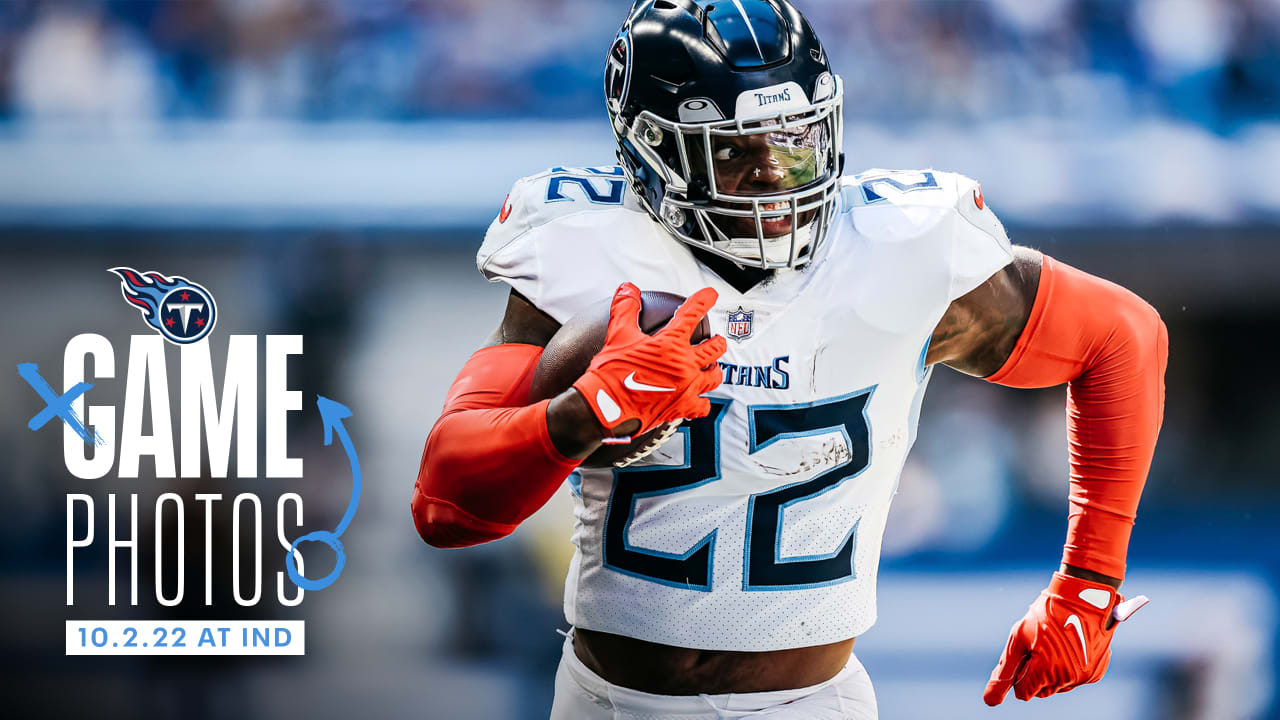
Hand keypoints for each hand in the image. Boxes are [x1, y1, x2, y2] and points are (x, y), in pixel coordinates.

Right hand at [572, 283, 725, 436]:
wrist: (606, 407)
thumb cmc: (612, 373)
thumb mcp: (618, 335)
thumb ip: (625, 308)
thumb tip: (627, 290)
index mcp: (670, 343)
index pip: (693, 313)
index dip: (704, 300)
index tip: (710, 295)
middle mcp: (684, 365)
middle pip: (714, 348)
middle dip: (717, 341)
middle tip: (717, 339)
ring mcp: (686, 387)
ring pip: (714, 377)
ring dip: (715, 370)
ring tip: (713, 368)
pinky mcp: (681, 407)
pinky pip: (702, 406)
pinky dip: (703, 402)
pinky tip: (701, 400)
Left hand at [983, 572, 1148, 704]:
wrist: (1084, 596)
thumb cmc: (1046, 614)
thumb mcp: (1018, 639)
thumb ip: (1004, 672)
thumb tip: (989, 701)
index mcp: (1046, 672)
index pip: (1023, 692)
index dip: (1020, 672)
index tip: (1025, 651)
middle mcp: (1068, 680)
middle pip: (1040, 690)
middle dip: (1035, 673)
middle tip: (1039, 645)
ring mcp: (1085, 677)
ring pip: (1057, 686)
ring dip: (1051, 671)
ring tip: (1054, 644)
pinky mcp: (1096, 672)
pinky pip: (1074, 679)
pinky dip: (1068, 668)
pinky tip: (1069, 647)